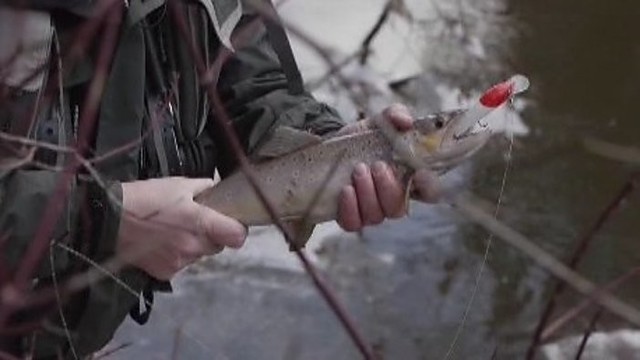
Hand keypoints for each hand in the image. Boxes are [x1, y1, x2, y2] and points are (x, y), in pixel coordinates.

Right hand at [116, 177, 246, 279]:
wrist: (108, 220)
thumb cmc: (145, 198)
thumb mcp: (178, 184)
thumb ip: (204, 188)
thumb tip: (217, 190)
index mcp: (202, 223)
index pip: (238, 237)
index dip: (236, 229)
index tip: (229, 223)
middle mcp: (194, 247)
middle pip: (218, 246)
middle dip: (211, 235)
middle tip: (193, 222)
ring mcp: (180, 262)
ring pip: (199, 255)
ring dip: (193, 245)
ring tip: (172, 230)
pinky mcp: (165, 273)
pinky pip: (181, 264)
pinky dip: (176, 255)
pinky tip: (161, 242)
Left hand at [336, 104, 440, 230]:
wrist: (331, 148)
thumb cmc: (363, 138)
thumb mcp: (378, 122)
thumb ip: (395, 115)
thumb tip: (406, 121)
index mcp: (408, 178)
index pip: (430, 191)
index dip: (429, 186)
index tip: (419, 173)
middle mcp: (393, 198)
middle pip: (400, 208)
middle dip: (388, 187)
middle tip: (376, 165)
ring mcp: (371, 211)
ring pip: (377, 215)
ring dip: (367, 193)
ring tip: (358, 170)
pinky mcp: (350, 217)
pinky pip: (354, 223)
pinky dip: (350, 208)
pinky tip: (345, 190)